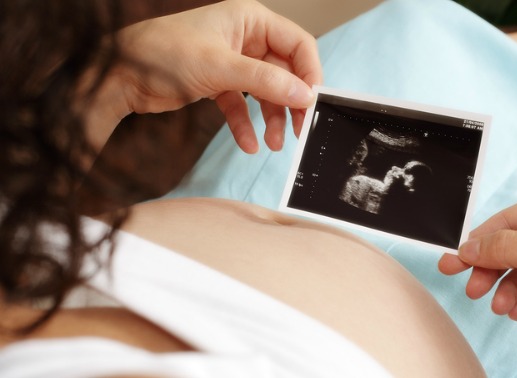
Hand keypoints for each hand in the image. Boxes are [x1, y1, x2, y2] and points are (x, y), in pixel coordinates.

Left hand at [108, 0, 321, 152]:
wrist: (118, 74)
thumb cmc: (162, 54)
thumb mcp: (220, 67)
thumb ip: (266, 81)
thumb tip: (304, 95)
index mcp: (250, 19)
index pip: (297, 44)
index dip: (310, 73)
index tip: (314, 103)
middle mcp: (245, 37)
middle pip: (284, 71)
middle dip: (291, 102)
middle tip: (301, 129)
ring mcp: (232, 61)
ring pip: (266, 91)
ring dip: (272, 118)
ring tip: (274, 144)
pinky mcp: (218, 82)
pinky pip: (242, 104)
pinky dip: (247, 124)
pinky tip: (249, 143)